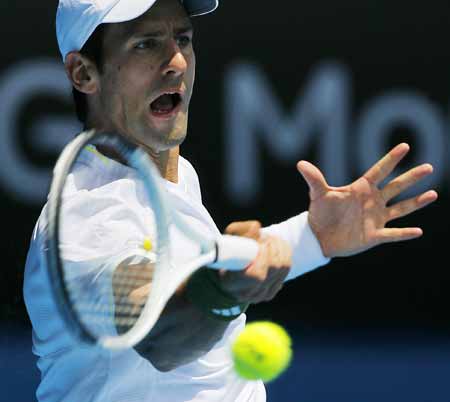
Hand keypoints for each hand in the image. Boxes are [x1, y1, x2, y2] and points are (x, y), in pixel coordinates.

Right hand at [217, 221, 291, 302]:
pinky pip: (286, 268)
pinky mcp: (272, 290)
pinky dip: (284, 252)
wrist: (226, 271)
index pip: (257, 275)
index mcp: (231, 283)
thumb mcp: (228, 239)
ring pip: (283, 267)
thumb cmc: (226, 253)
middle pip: (274, 269)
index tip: (261, 244)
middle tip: (265, 237)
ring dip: (279, 247)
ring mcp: (261, 295)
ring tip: (269, 239)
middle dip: (273, 247)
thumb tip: (257, 227)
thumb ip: (240, 232)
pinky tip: (275, 245)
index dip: (264, 257)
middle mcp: (248, 294)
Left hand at [297, 143, 437, 257]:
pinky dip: (404, 233)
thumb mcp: (319, 194)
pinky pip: (393, 234)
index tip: (405, 146)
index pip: (379, 171)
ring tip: (433, 194)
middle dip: (411, 177)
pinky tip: (418, 231)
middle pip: (396, 187)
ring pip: (401, 208)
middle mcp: (372, 201)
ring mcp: (376, 218)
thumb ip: (314, 179)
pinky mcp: (375, 235)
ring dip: (417, 202)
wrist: (318, 236)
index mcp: (361, 188)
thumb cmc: (321, 213)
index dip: (391, 159)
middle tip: (429, 167)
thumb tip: (300, 164)